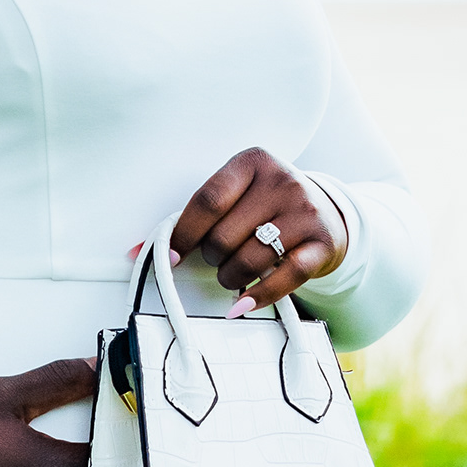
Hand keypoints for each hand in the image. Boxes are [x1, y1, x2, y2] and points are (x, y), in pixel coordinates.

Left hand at [169, 150, 347, 314]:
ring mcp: (305, 212)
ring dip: (231, 277)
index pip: (207, 200)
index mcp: (252, 162)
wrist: (327, 213)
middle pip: (224, 235)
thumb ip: (195, 217)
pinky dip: (259, 296)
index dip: (183, 234)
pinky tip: (244, 304)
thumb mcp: (237, 195)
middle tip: (217, 258)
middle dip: (212, 257)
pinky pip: (285, 278)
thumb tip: (138, 251)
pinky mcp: (323, 243)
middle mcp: (282, 181)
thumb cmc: (267, 205)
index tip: (172, 256)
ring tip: (232, 274)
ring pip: (250, 259)